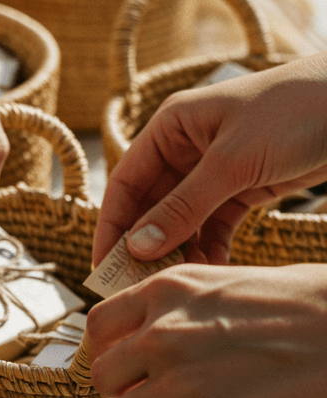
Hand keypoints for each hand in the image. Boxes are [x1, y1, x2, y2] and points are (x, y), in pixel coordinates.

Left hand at [86, 262, 326, 397]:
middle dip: (128, 395)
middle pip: (100, 381)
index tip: (138, 367)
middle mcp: (164, 333)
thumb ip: (183, 310)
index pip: (98, 327)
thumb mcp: (234, 282)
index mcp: (168, 289)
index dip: (115, 352)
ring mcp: (185, 384)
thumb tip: (151, 342)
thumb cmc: (313, 305)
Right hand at [94, 53, 326, 266]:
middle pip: (151, 205)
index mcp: (171, 127)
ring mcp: (215, 169)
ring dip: (179, 251)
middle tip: (137, 286)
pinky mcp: (244, 187)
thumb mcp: (231, 162)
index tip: (103, 267)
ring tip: (178, 282)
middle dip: (145, 246)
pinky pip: (214, 225)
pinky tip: (210, 271)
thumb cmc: (293, 111)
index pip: (125, 182)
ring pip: (182, 220)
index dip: (112, 226)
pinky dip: (210, 248)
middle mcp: (187, 148)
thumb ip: (183, 206)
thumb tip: (138, 246)